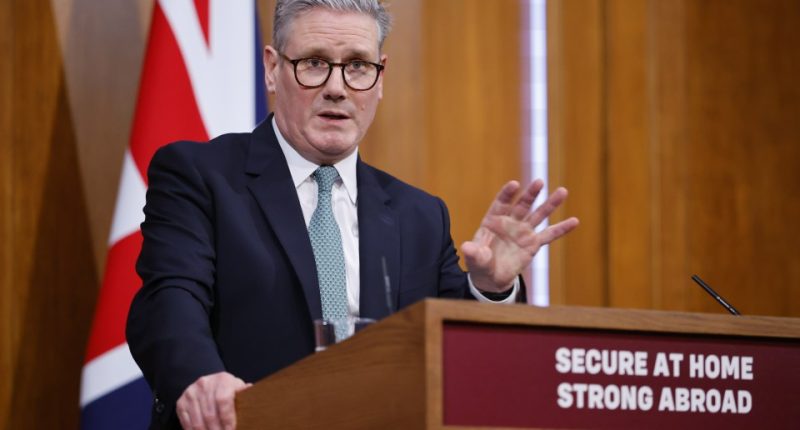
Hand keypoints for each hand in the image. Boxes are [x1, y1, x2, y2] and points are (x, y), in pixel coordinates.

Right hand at [176, 371, 251, 429]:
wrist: (209, 384)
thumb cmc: (228, 390)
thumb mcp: (238, 390)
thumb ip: (244, 395)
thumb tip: (253, 394)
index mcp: (222, 379)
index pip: (223, 400)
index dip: (227, 418)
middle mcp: (205, 384)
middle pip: (210, 414)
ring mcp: (191, 393)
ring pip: (198, 421)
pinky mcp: (181, 402)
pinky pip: (187, 423)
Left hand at [461, 179, 578, 292]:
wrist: (491, 277)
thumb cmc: (480, 262)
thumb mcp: (475, 258)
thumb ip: (473, 252)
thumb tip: (466, 247)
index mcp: (493, 220)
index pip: (501, 203)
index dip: (507, 194)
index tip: (514, 184)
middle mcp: (510, 222)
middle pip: (522, 205)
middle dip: (530, 194)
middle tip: (539, 182)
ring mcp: (523, 231)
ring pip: (538, 215)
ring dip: (550, 204)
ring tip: (563, 191)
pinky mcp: (533, 243)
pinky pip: (549, 235)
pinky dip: (561, 228)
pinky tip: (575, 221)